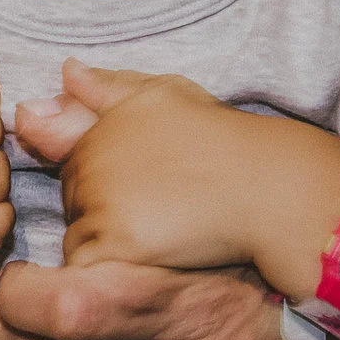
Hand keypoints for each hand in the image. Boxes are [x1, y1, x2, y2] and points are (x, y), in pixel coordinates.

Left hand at [54, 61, 339, 288]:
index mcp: (101, 125)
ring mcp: (102, 201)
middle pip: (72, 200)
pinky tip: (152, 258)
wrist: (274, 187)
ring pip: (77, 236)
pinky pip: (86, 268)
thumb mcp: (167, 98)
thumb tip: (65, 71)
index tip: (152, 186)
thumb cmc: (228, 143)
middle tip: (160, 209)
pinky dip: (110, 268)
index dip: (110, 181)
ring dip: (104, 241)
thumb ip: (109, 88)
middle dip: (101, 209)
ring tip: (161, 232)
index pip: (74, 164)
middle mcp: (94, 158)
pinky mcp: (117, 243)